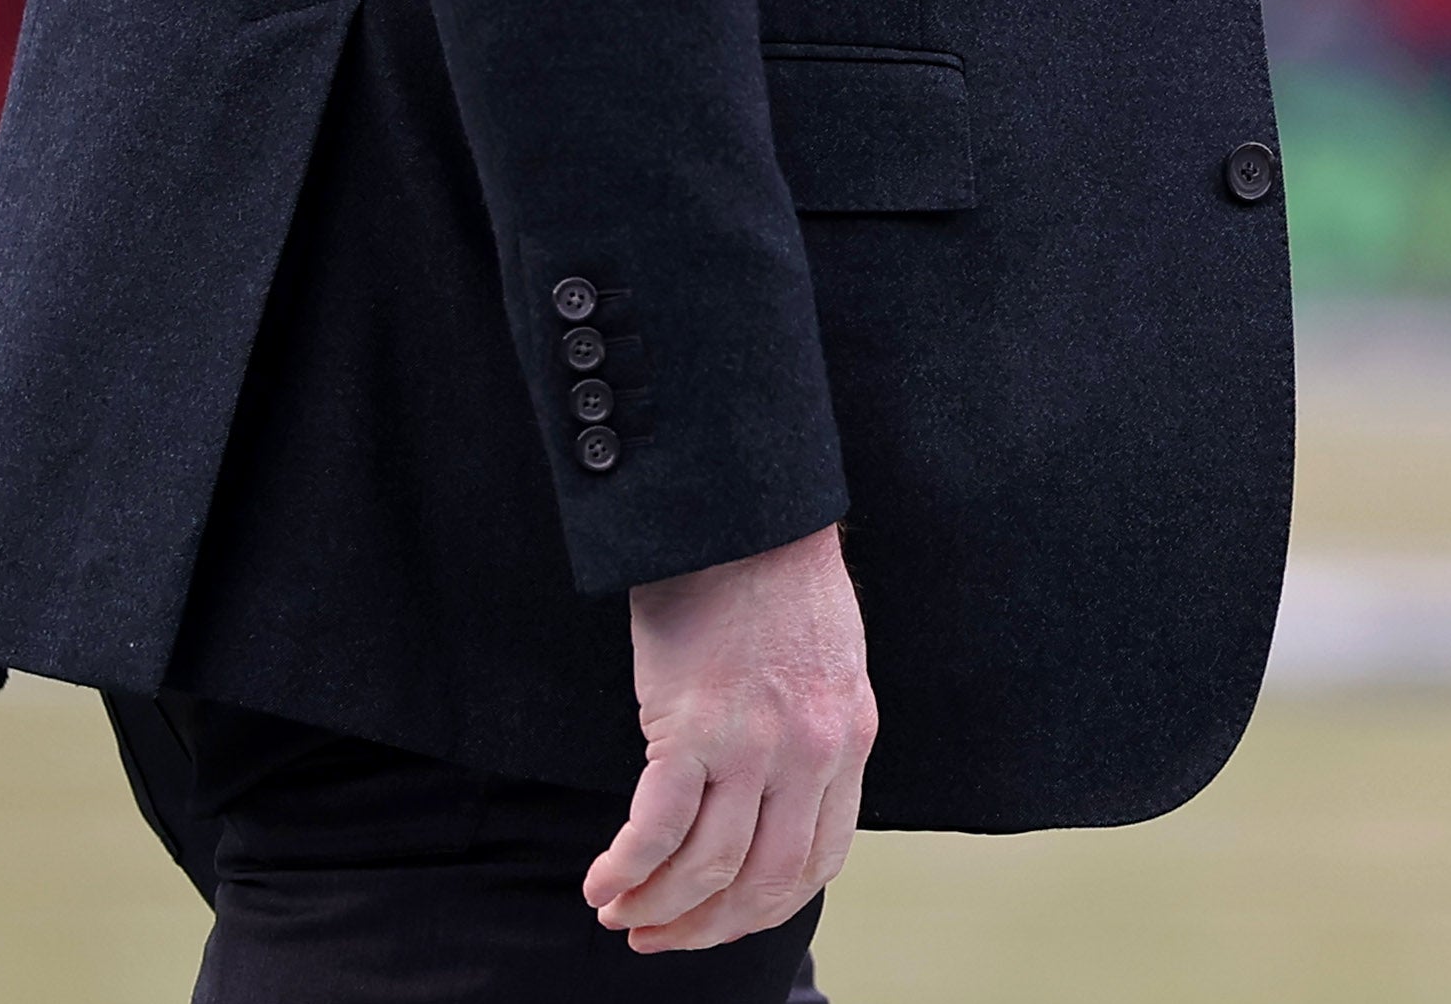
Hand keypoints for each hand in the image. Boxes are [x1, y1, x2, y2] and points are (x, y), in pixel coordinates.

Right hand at [587, 524, 874, 952]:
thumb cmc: (777, 579)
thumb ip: (813, 736)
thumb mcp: (829, 666)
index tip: (721, 924)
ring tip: (619, 913)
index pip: (817, 863)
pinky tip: (601, 881)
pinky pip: (657, 829)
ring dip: (657, 907)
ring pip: (707, 869)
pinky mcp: (691, 726)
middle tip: (657, 938)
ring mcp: (752, 745)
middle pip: (762, 882)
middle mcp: (809, 754)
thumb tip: (774, 805)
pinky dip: (626, 869)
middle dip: (706, 927)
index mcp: (849, 741)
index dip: (764, 909)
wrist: (746, 511)